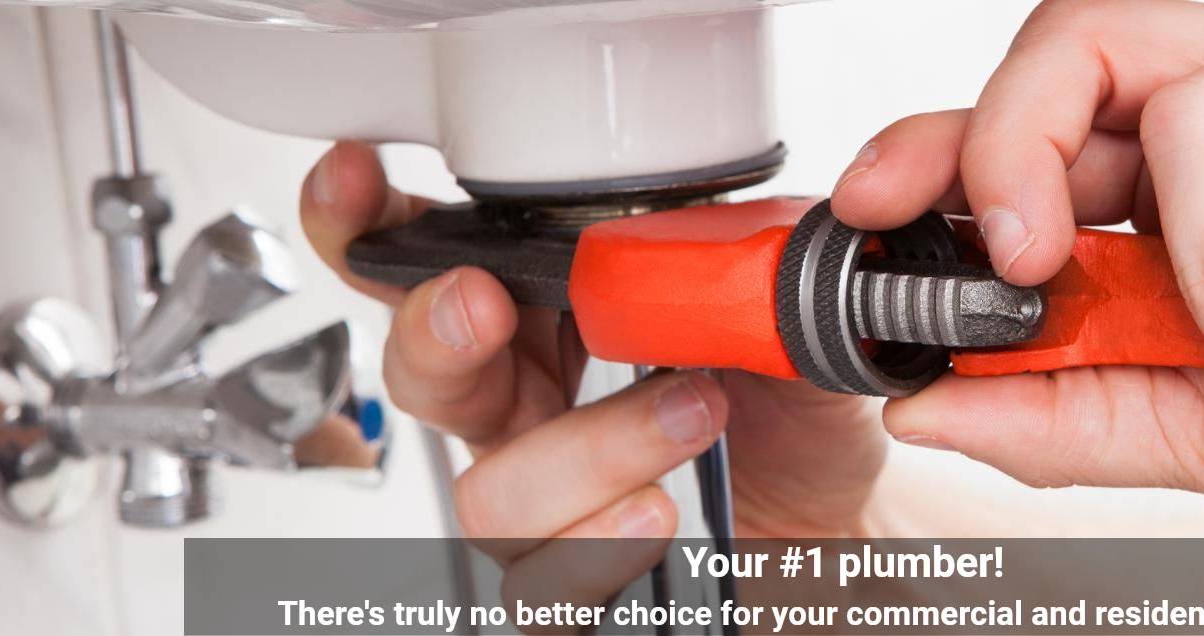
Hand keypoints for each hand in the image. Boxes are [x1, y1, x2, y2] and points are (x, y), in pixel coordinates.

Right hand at [299, 142, 887, 624]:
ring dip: (590, 447)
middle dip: (435, 334)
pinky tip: (657, 515)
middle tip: (482, 303)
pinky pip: (534, 593)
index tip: (360, 183)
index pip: (435, 269)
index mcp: (550, 322)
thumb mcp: (771, 311)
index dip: (373, 226)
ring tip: (695, 410)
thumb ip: (717, 260)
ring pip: (489, 490)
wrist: (844, 513)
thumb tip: (679, 229)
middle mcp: (527, 413)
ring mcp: (544, 504)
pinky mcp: (575, 585)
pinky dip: (594, 553)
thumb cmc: (789, 410)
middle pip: (422, 377)